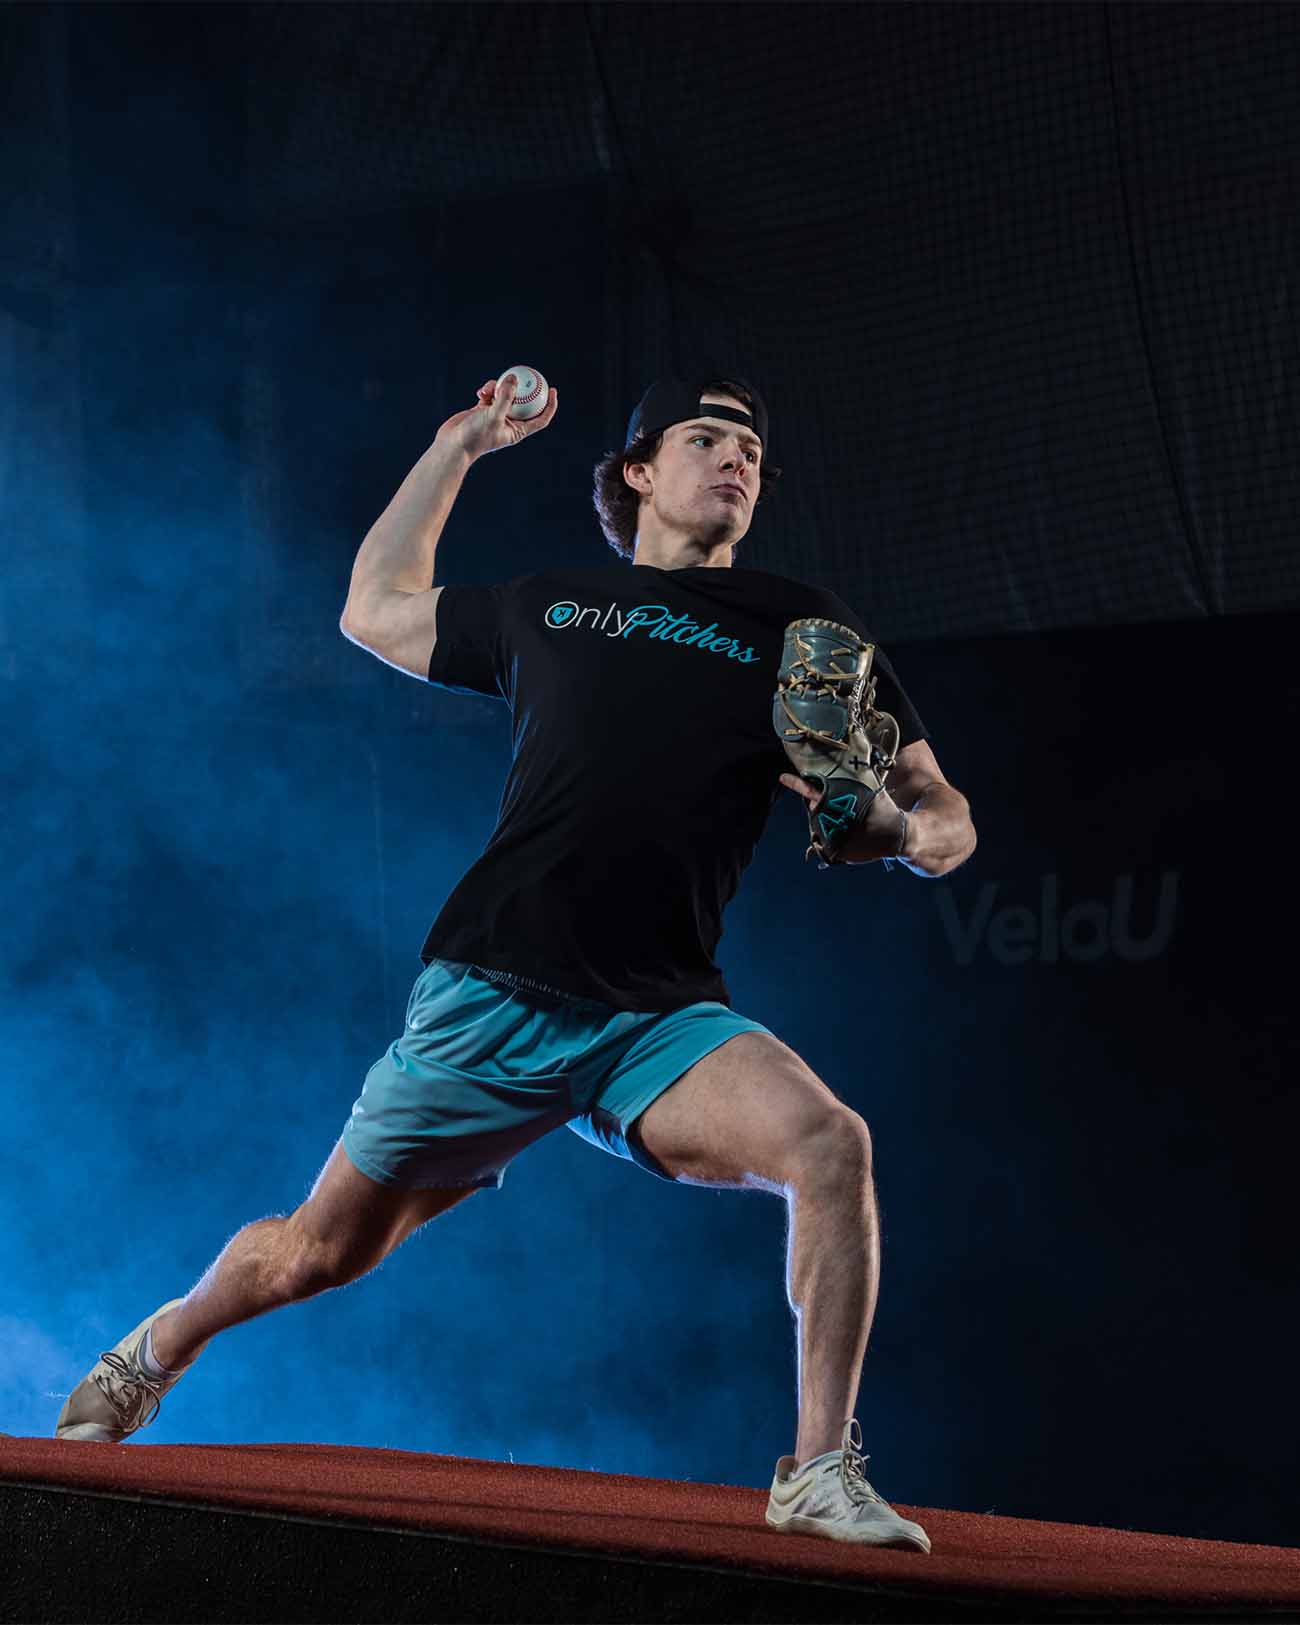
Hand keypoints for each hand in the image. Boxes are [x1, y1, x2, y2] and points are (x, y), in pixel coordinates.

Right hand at [434, 374, 558, 461]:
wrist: (453, 445)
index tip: (552, 390)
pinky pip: (490, 395)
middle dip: (524, 389)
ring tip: (489, 389)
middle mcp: (509, 424)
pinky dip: (487, 390)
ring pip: (504, 395)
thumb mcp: (493, 415)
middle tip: (528, 374)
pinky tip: (481, 391)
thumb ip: (505, 397)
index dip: (549, 405)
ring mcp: (495, 416)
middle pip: (523, 403)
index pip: (540, 418)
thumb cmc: (475, 436)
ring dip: (499, 387)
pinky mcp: (482, 411)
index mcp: (518, 431)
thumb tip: (514, 377)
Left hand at [779, 773, 904, 861]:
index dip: (795, 783)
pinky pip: (827, 845)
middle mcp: (831, 817)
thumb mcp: (871, 787)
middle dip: (823, 806)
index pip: (811, 789)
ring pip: (820, 827)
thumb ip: (858, 773)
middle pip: (815, 809)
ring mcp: (832, 835)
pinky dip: (835, 839)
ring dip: (830, 823)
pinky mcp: (836, 851)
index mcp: (838, 799)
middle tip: (842, 808)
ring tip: (851, 823)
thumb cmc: (882, 808)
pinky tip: (851, 835)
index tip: (782, 777)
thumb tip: (861, 744)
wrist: (895, 834)